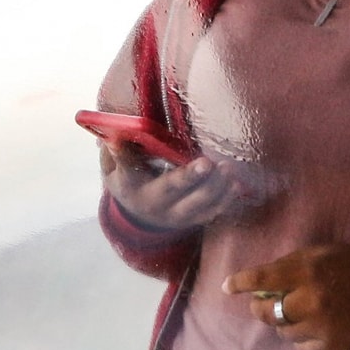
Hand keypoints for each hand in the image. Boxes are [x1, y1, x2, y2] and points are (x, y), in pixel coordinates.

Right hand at [100, 142, 266, 233]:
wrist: (139, 216)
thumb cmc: (128, 180)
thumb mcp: (112, 168)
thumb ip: (114, 151)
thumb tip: (116, 130)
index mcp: (130, 185)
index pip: (126, 167)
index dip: (124, 155)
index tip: (119, 141)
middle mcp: (153, 202)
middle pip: (171, 189)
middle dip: (190, 177)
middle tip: (206, 163)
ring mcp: (175, 214)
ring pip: (197, 204)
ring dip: (215, 188)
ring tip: (228, 170)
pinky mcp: (193, 219)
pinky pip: (211, 212)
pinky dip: (226, 200)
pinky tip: (236, 186)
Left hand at [225, 246, 349, 349]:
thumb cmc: (343, 265)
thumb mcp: (315, 254)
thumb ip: (286, 268)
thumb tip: (257, 286)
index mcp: (306, 272)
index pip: (263, 279)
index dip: (241, 283)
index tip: (227, 287)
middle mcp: (311, 300)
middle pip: (268, 314)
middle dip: (261, 309)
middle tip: (264, 305)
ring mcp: (321, 326)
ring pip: (283, 332)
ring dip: (285, 323)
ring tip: (300, 313)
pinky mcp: (330, 345)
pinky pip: (301, 347)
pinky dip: (302, 337)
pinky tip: (315, 326)